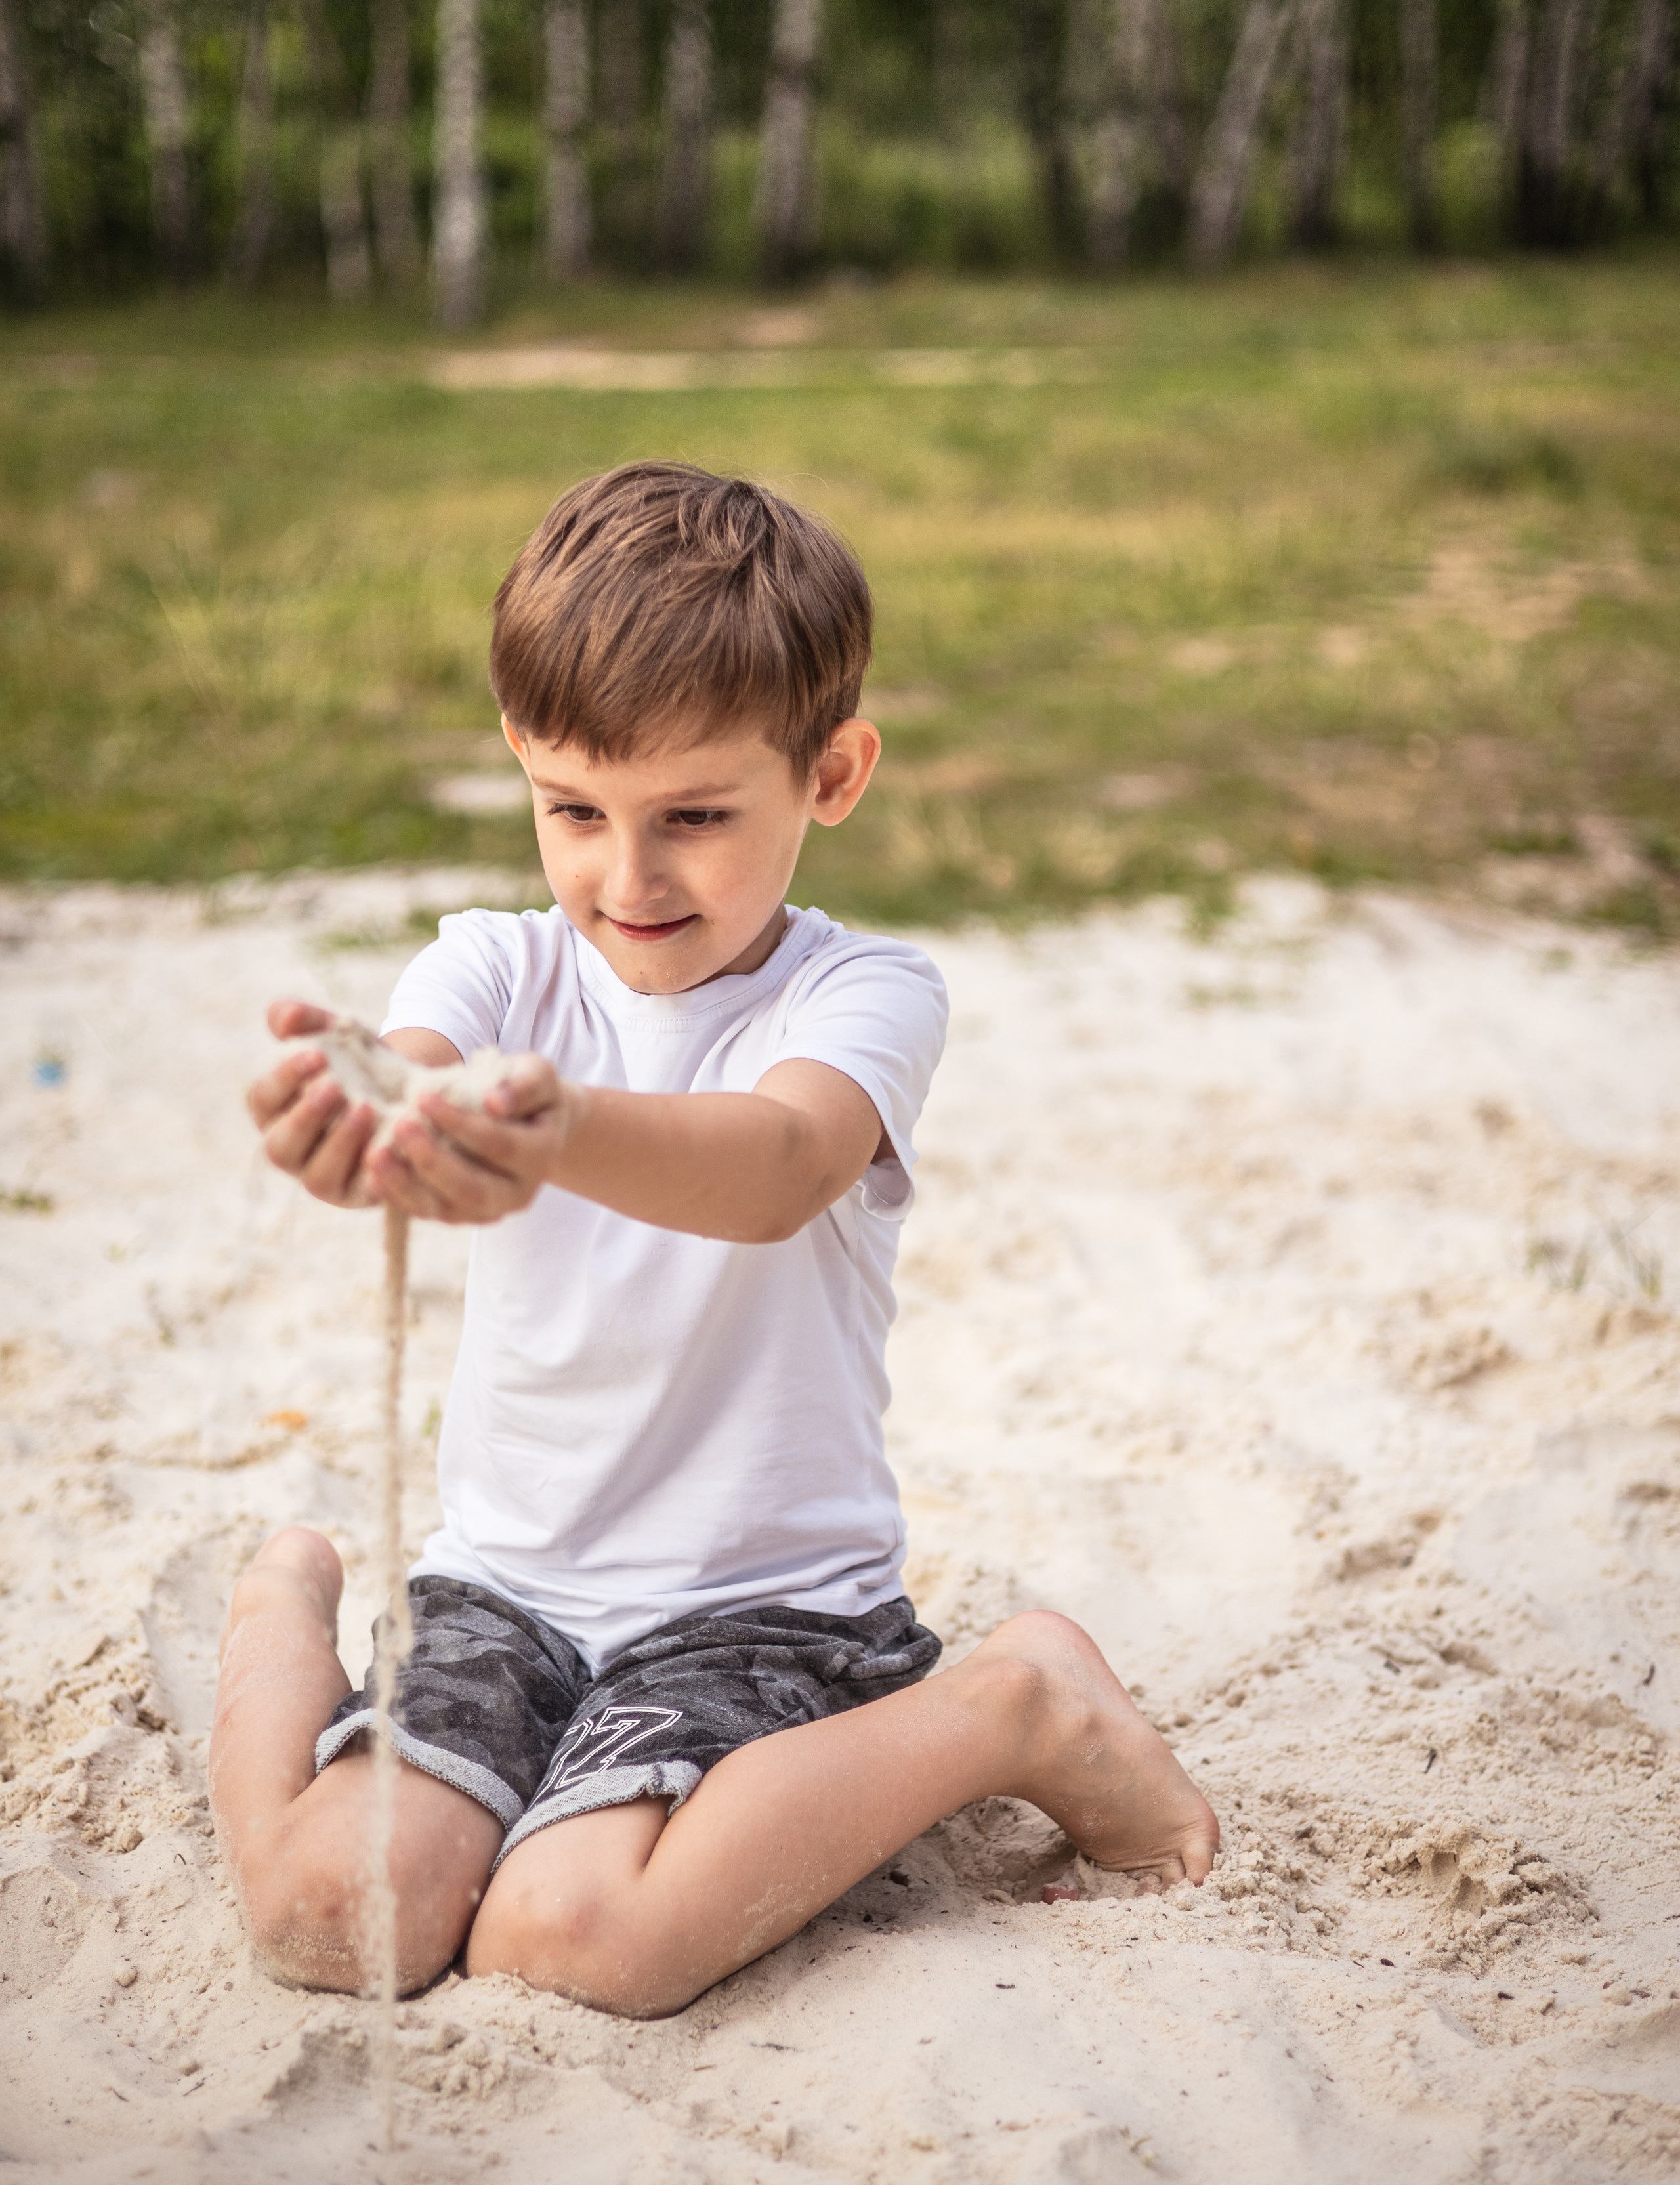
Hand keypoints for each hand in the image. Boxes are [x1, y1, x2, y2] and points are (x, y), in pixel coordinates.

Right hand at [247, 1000, 379, 1207]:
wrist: (412, 1092)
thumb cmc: (360, 1062)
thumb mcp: (338, 1033)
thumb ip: (307, 1019)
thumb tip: (287, 1015)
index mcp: (274, 1109)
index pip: (263, 1097)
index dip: (284, 1076)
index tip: (316, 1053)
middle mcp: (291, 1148)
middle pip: (280, 1145)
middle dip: (305, 1116)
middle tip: (334, 1087)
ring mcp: (322, 1176)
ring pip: (317, 1176)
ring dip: (340, 1142)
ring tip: (368, 1108)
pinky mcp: (358, 1194)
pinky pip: (361, 1192)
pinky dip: (374, 1170)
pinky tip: (390, 1143)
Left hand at [366, 1056, 574, 1225]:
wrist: (525, 1121)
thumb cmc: (526, 1091)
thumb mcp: (535, 1074)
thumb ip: (523, 1084)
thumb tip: (495, 1102)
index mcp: (542, 1156)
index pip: (500, 1146)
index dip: (463, 1125)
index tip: (424, 1097)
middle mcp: (519, 1194)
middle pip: (473, 1189)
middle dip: (432, 1160)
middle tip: (399, 1125)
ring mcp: (488, 1210)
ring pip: (446, 1209)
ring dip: (407, 1184)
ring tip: (376, 1153)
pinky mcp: (460, 1215)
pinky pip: (426, 1213)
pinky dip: (398, 1195)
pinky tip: (374, 1172)